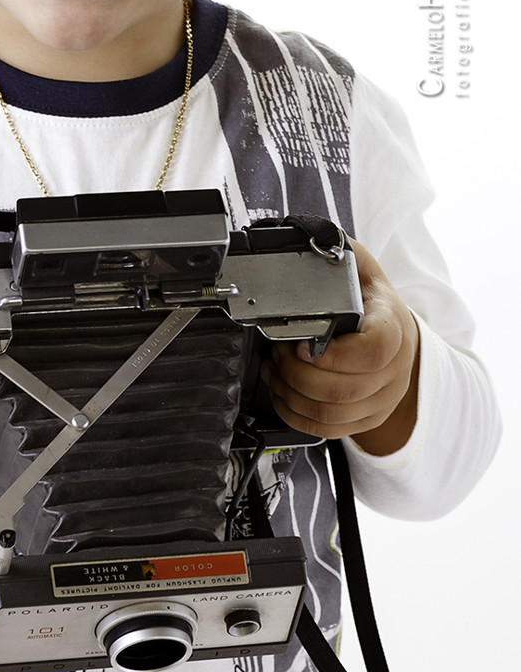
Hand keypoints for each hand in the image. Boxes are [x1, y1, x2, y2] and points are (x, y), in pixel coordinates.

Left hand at [261, 239, 419, 455]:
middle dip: (297, 373)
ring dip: (291, 393)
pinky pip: (328, 429)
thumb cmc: (371, 298)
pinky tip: (282, 392)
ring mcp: (381, 397)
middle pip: (343, 389)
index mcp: (392, 328)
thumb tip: (303, 241)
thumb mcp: (359, 265)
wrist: (394, 331)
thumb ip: (335, 250)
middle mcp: (393, 369)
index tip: (305, 345)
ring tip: (276, 369)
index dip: (335, 356)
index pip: (375, 352)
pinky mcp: (366, 416)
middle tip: (278, 352)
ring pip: (332, 413)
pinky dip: (296, 414)